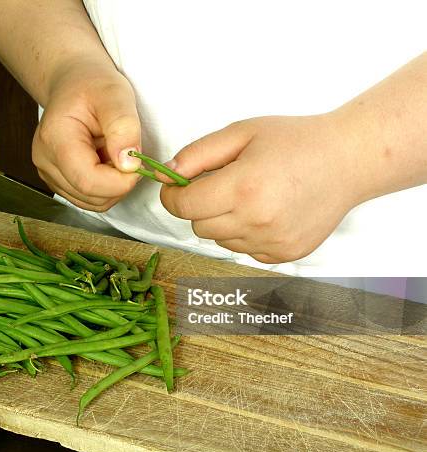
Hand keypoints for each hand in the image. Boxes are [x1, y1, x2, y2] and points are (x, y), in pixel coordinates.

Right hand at [33, 60, 141, 210]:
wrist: (73, 83)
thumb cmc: (92, 85)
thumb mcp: (115, 95)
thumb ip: (124, 128)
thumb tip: (128, 165)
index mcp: (54, 139)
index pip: (87, 181)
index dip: (120, 181)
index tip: (138, 163)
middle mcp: (45, 161)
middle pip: (90, 196)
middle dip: (119, 183)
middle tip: (127, 154)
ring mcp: (48, 174)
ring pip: (91, 203)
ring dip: (113, 187)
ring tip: (114, 154)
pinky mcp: (58, 181)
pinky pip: (88, 199)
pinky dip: (105, 188)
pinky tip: (106, 162)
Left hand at [160, 113, 370, 262]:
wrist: (348, 160)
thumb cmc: (296, 141)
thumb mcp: (241, 133)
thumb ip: (197, 154)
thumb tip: (166, 174)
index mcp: (242, 188)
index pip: (181, 206)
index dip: (173, 194)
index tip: (178, 186)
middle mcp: (255, 222)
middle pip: (197, 226)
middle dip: (200, 205)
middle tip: (223, 184)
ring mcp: (271, 243)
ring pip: (219, 240)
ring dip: (223, 221)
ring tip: (251, 196)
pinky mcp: (284, 255)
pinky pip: (244, 250)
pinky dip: (245, 234)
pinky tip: (267, 211)